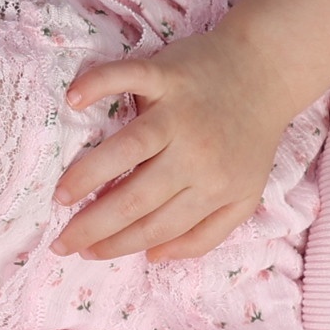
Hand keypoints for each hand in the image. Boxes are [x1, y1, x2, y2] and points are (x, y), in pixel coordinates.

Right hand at [52, 26, 302, 259]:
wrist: (268, 71)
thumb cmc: (248, 138)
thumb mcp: (243, 197)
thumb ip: (205, 234)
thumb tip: (154, 257)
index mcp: (212, 189)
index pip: (157, 227)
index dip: (119, 245)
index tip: (87, 254)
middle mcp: (195, 156)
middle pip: (136, 199)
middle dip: (94, 226)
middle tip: (60, 242)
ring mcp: (179, 113)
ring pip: (127, 149)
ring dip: (88, 174)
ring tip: (61, 195)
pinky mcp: (168, 76)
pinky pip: (128, 78)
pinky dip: (99, 84)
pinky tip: (73, 100)